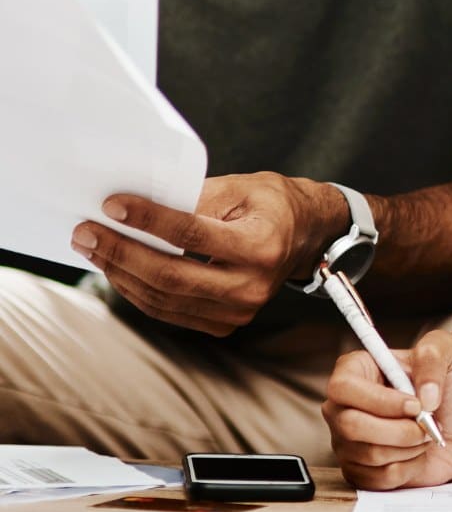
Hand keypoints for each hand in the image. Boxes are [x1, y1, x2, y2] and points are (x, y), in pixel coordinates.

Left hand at [70, 172, 347, 334]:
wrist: (305, 236)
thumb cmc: (272, 204)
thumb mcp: (241, 187)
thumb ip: (195, 198)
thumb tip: (139, 207)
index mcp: (260, 246)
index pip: (192, 235)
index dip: (149, 220)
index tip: (113, 205)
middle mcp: (251, 287)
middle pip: (171, 276)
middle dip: (121, 253)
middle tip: (86, 233)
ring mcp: (239, 312)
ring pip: (164, 299)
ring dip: (121, 273)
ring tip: (93, 248)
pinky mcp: (225, 324)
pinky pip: (170, 311)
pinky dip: (138, 291)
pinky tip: (118, 268)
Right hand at [323, 329, 451, 488]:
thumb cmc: (449, 382)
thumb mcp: (447, 350)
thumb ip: (432, 357)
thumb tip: (424, 396)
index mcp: (356, 369)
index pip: (344, 388)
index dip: (379, 401)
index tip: (415, 405)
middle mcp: (344, 405)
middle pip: (351, 426)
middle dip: (399, 430)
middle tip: (426, 424)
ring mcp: (348, 441)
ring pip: (368, 454)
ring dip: (408, 448)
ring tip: (424, 434)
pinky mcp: (361, 471)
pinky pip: (378, 479)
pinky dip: (407, 468)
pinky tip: (415, 453)